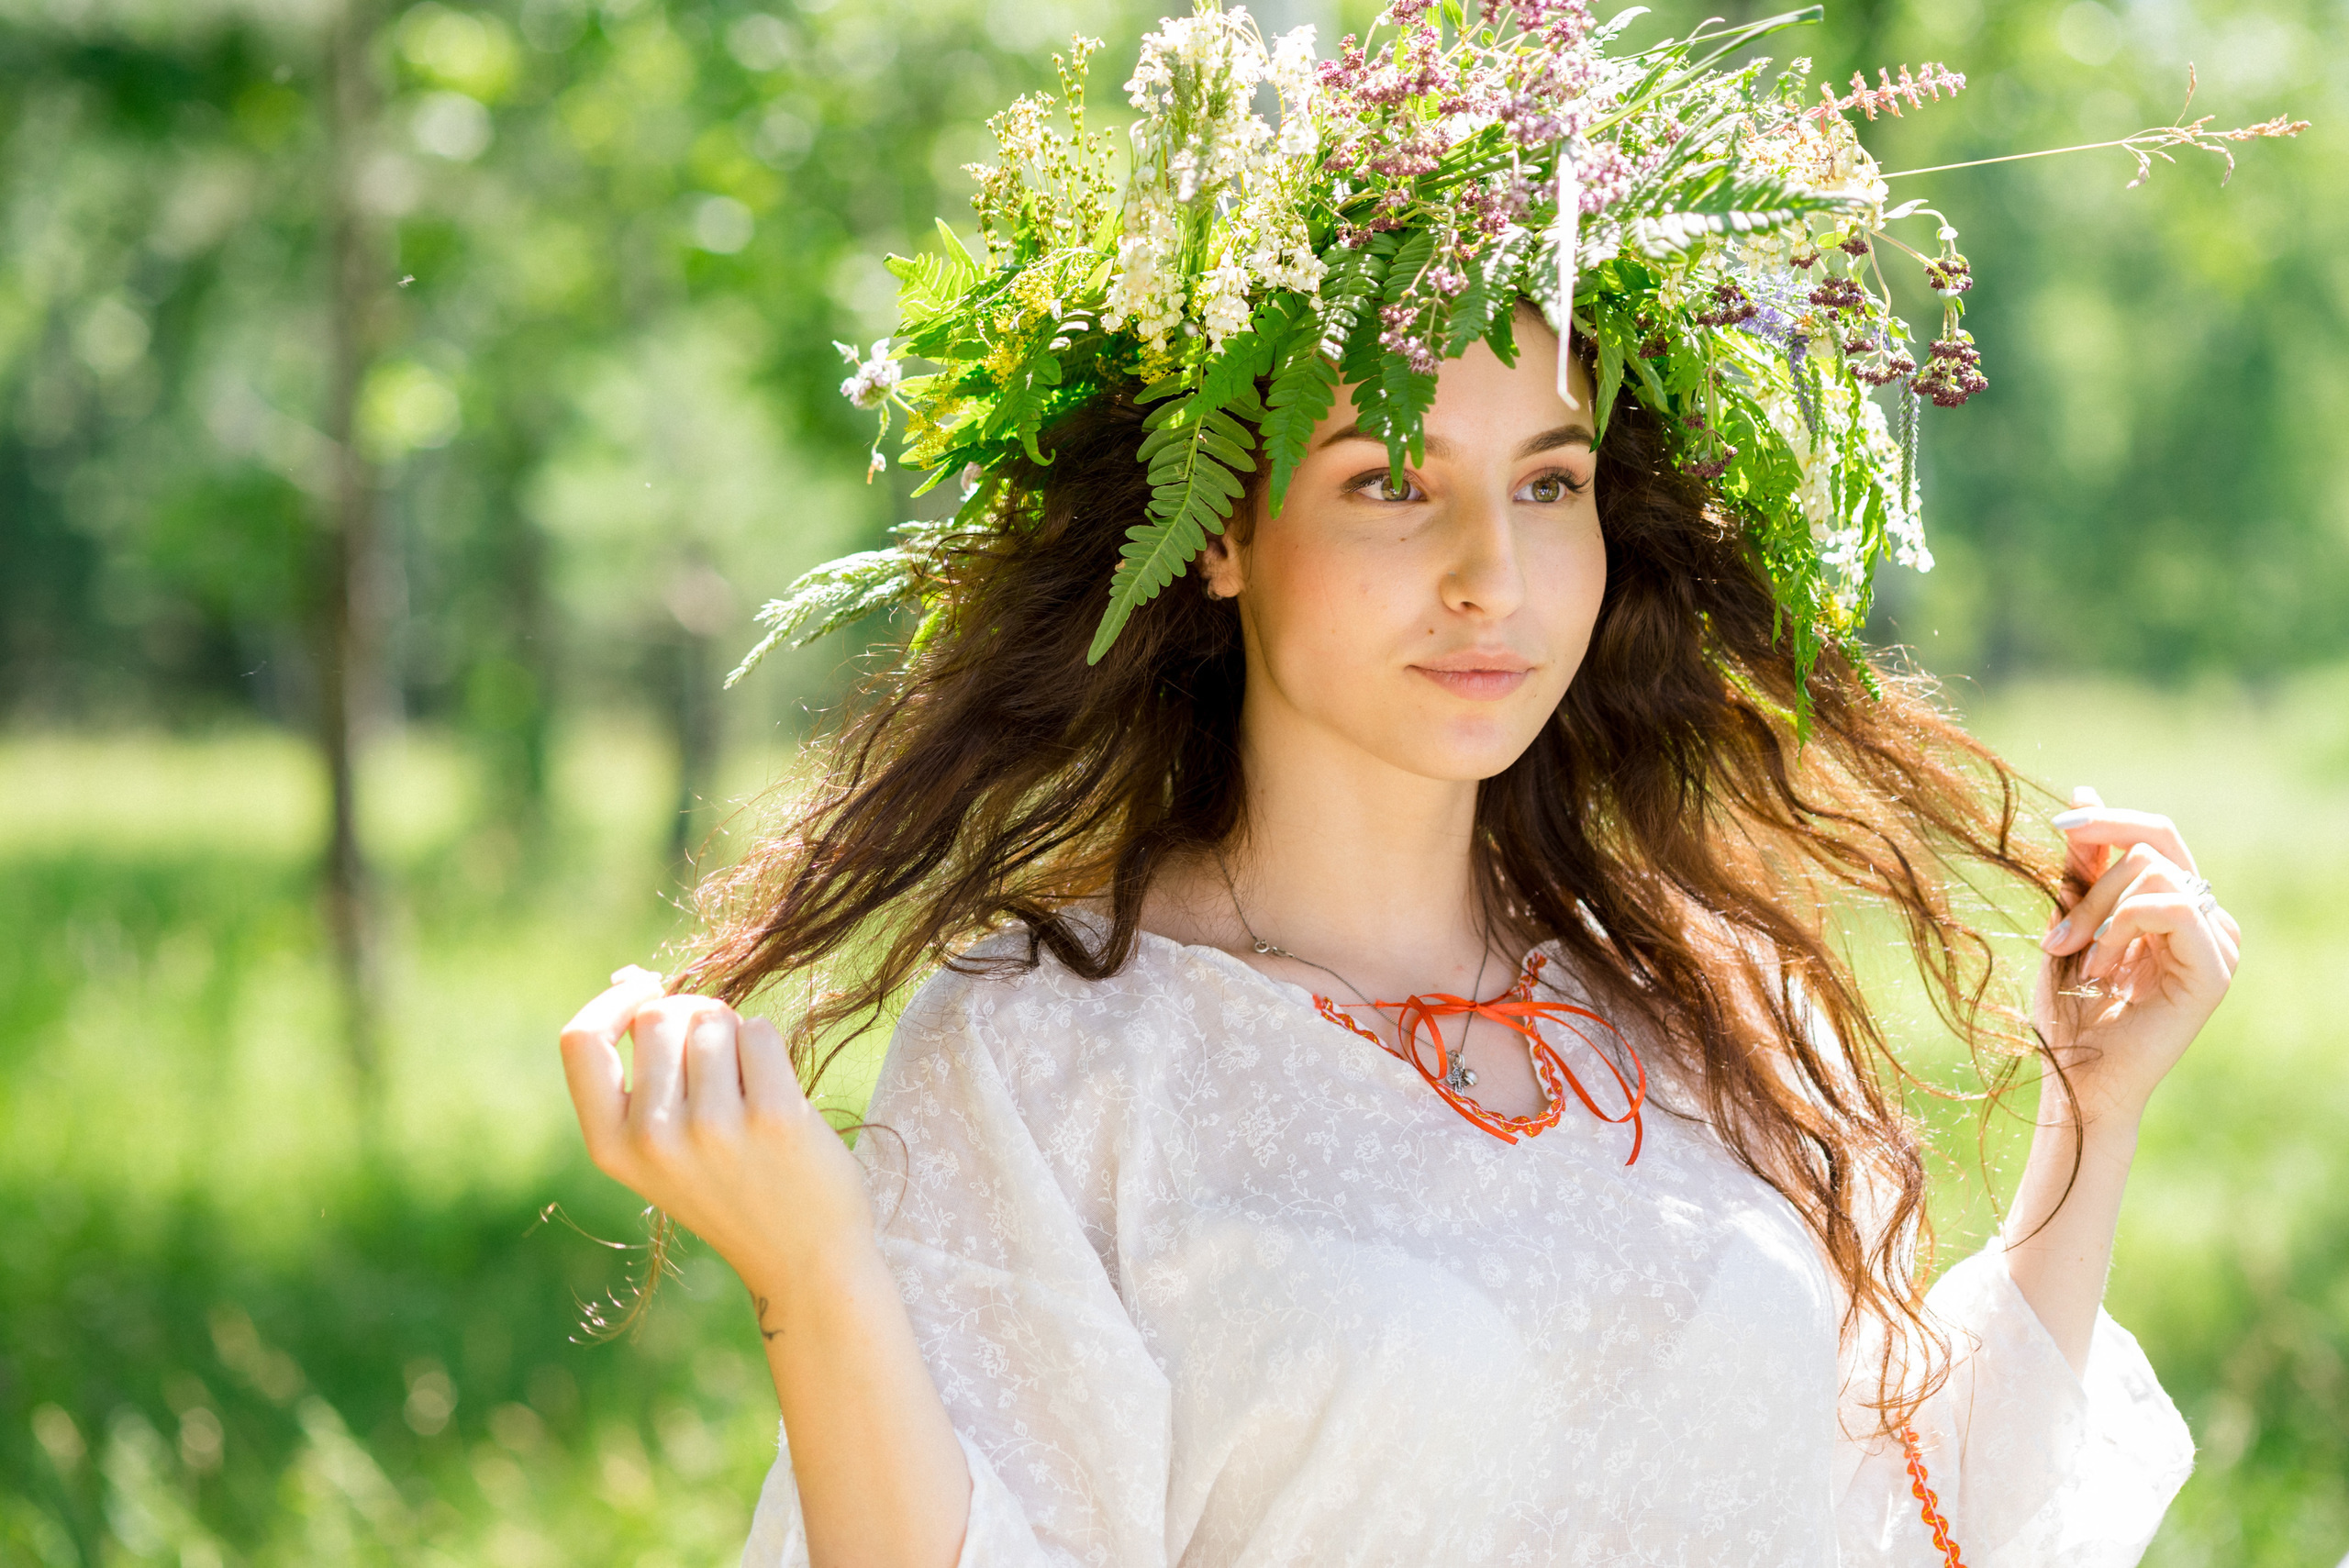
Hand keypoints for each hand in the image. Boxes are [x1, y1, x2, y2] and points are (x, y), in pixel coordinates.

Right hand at [557, 967, 876, 1296]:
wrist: (804, 1258)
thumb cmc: (732, 1186)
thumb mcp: (660, 1149)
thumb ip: (641, 1076)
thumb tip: (633, 979)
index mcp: (612, 1147)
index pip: (580, 1041)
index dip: (613, 1002)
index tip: (645, 989)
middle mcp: (654, 1138)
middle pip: (658, 1017)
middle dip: (691, 1019)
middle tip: (719, 1059)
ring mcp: (713, 1128)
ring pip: (713, 1020)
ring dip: (734, 1038)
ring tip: (748, 1091)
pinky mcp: (772, 1117)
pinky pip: (759, 1032)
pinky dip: (768, 1047)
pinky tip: (775, 1094)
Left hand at [2032, 787, 2242, 1123]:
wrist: (2078, 1083)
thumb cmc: (2068, 1012)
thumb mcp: (2068, 922)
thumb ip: (2082, 867)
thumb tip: (2086, 793)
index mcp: (2175, 907)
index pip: (2157, 836)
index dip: (2111, 819)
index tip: (2062, 820)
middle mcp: (2205, 921)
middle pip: (2156, 844)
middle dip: (2092, 876)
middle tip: (2055, 934)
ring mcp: (2218, 943)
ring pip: (2155, 872)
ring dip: (2097, 911)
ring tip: (2076, 959)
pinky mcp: (2215, 968)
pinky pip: (2170, 906)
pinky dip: (2120, 927)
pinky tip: (2100, 969)